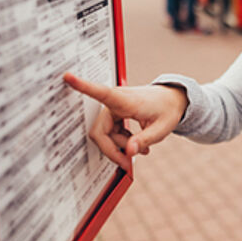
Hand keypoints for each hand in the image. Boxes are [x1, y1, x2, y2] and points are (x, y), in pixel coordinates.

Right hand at [63, 73, 188, 170]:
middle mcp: (116, 100)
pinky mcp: (115, 112)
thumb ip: (144, 140)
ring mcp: (114, 107)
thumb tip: (129, 152)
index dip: (82, 86)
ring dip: (120, 146)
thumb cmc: (168, 108)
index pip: (101, 92)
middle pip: (100, 131)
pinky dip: (121, 141)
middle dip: (112, 150)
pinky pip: (110, 132)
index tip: (67, 77)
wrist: (174, 99)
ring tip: (140, 149)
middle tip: (127, 163)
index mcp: (126, 99)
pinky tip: (135, 144)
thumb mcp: (162, 128)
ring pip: (105, 134)